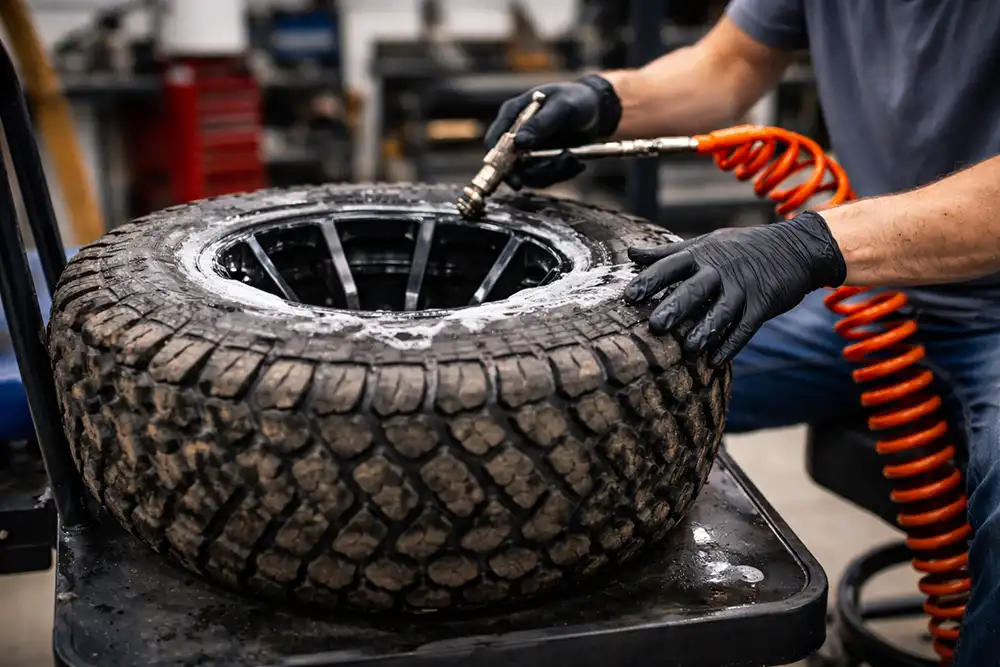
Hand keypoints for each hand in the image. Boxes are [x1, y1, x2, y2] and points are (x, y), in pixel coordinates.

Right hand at [484, 74, 621, 188]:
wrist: (596, 109)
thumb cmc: (576, 99)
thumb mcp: (562, 107)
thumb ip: (540, 124)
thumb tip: (518, 143)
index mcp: (513, 114)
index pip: (494, 141)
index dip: (498, 161)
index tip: (514, 177)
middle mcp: (516, 134)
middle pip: (509, 165)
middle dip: (533, 172)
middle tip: (556, 168)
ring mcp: (528, 149)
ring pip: (529, 175)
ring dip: (551, 173)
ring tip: (572, 159)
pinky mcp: (541, 160)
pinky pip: (544, 177)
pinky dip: (560, 174)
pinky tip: (576, 163)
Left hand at [622, 211, 846, 364]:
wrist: (795, 248)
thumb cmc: (740, 248)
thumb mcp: (705, 244)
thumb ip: (667, 254)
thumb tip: (630, 255)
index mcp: (702, 254)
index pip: (672, 265)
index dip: (651, 279)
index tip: (629, 295)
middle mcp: (721, 270)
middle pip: (696, 288)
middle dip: (676, 306)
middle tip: (655, 325)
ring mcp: (744, 287)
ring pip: (723, 311)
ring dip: (706, 330)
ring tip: (688, 349)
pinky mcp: (764, 304)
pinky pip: (746, 327)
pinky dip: (732, 344)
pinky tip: (715, 361)